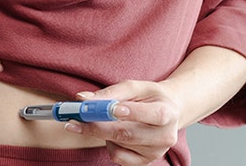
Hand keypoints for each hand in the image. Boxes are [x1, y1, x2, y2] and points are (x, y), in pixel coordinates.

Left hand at [65, 82, 180, 165]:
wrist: (165, 112)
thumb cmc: (148, 97)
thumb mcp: (134, 87)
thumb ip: (110, 93)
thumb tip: (82, 99)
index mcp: (168, 112)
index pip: (154, 115)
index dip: (131, 112)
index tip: (109, 108)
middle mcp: (165, 136)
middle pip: (129, 134)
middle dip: (99, 125)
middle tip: (77, 118)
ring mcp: (156, 152)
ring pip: (119, 144)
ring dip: (103, 132)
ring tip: (108, 119)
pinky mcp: (145, 162)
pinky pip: (118, 157)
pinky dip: (110, 144)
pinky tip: (115, 134)